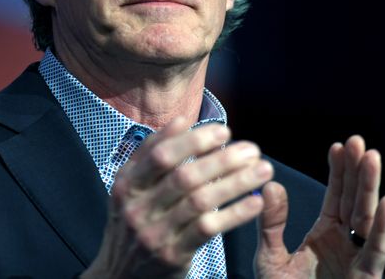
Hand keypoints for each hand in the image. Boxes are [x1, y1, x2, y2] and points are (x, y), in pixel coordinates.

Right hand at [82, 117, 273, 278]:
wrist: (120, 275)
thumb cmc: (135, 221)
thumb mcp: (131, 188)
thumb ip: (151, 153)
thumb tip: (181, 121)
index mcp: (127, 185)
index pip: (161, 156)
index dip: (194, 141)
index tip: (225, 132)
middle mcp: (137, 208)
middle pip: (185, 177)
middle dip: (223, 160)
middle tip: (253, 149)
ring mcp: (155, 234)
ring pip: (201, 202)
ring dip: (236, 183)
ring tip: (263, 170)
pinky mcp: (173, 255)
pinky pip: (209, 229)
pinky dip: (234, 214)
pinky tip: (255, 202)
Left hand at [255, 135, 384, 278]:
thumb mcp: (269, 258)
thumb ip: (271, 223)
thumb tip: (271, 184)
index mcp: (326, 234)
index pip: (336, 195)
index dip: (339, 171)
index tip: (339, 145)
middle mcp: (346, 243)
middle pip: (356, 200)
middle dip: (358, 172)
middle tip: (359, 142)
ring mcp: (358, 260)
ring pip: (368, 218)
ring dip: (371, 188)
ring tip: (372, 157)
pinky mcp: (366, 277)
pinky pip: (377, 249)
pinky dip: (383, 225)